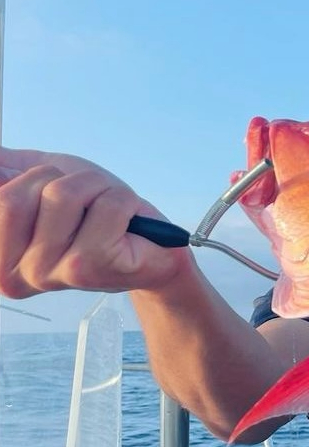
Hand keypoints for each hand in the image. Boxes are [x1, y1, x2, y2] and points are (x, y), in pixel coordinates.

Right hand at [0, 147, 183, 298]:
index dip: (32, 178)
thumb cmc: (98, 215)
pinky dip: (123, 199)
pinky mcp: (89, 269)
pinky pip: (105, 206)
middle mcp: (13, 276)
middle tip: (88, 202)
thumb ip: (8, 170)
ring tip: (110, 211)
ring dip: (96, 187)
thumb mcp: (45, 183)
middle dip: (62, 180)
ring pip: (61, 195)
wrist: (155, 250)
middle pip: (17, 194)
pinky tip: (128, 222)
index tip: (59, 195)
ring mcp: (49, 275)